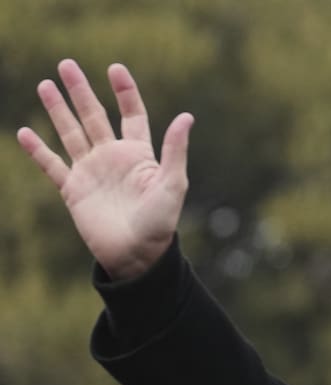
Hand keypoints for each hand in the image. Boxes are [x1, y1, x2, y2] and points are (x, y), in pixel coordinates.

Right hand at [16, 59, 192, 279]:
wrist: (136, 255)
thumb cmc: (160, 223)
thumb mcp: (172, 184)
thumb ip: (175, 150)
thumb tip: (187, 116)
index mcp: (138, 155)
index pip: (132, 115)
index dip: (125, 92)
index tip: (115, 69)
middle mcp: (113, 158)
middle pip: (94, 116)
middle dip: (80, 91)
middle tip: (66, 64)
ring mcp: (91, 172)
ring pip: (71, 133)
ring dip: (57, 110)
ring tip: (45, 84)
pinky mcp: (73, 190)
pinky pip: (52, 165)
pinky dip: (38, 149)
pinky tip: (25, 132)